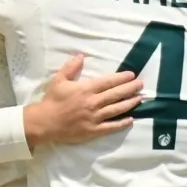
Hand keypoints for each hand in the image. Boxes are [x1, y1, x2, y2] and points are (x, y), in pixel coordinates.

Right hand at [23, 54, 141, 147]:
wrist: (45, 122)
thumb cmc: (52, 100)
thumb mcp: (59, 80)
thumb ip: (71, 67)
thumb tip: (81, 56)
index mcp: (86, 89)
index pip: (108, 82)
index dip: (121, 78)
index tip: (131, 75)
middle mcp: (93, 103)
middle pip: (116, 94)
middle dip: (130, 89)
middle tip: (141, 85)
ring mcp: (94, 117)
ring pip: (116, 109)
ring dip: (129, 103)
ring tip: (139, 99)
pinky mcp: (93, 131)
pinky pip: (110, 127)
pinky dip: (121, 123)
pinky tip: (130, 119)